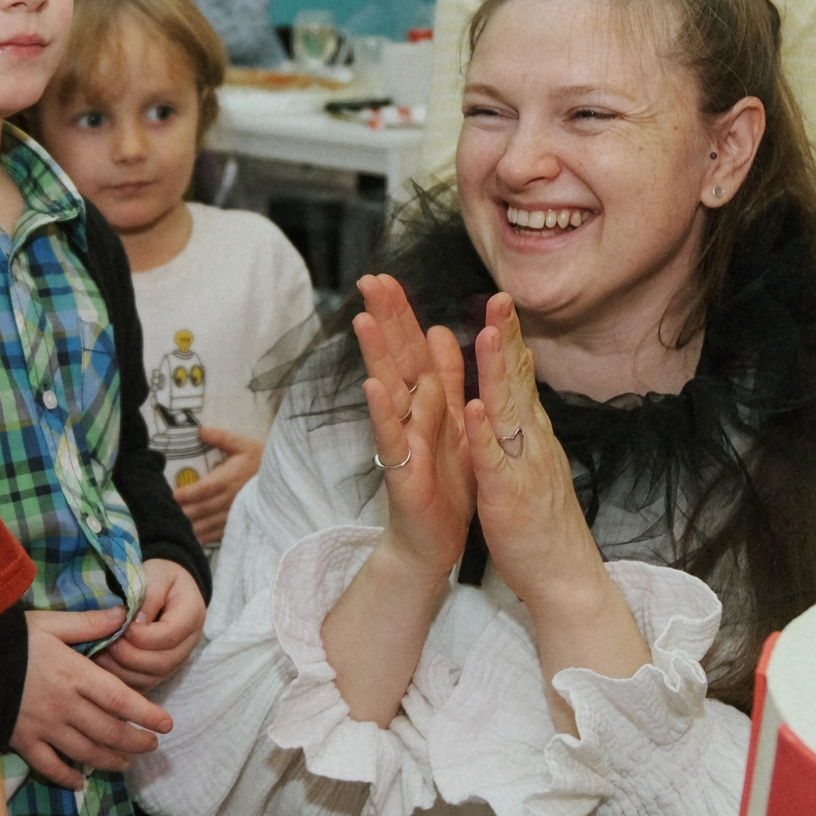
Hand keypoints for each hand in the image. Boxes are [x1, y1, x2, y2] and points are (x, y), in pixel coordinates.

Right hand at [10, 607, 173, 789]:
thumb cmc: (13, 638)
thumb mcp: (52, 623)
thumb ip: (89, 623)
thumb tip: (124, 615)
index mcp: (74, 675)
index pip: (120, 700)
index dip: (146, 714)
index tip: (167, 725)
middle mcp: (64, 705)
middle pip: (109, 732)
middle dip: (135, 742)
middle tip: (151, 746)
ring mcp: (43, 727)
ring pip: (85, 752)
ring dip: (110, 760)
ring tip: (126, 762)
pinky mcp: (22, 740)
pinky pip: (49, 766)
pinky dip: (66, 777)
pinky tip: (80, 781)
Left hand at [95, 557, 204, 688]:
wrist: (167, 588)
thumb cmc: (160, 578)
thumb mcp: (156, 574)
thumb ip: (148, 596)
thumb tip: (133, 623)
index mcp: (192, 616)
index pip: (169, 636)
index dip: (141, 635)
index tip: (119, 623)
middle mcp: (188, 645)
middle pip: (161, 663)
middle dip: (128, 654)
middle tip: (104, 640)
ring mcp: (175, 662)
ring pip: (150, 678)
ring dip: (120, 669)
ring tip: (99, 651)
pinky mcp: (159, 673)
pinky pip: (140, 685)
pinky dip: (119, 679)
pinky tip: (101, 665)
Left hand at [172, 426, 262, 544]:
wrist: (285, 482)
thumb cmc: (262, 461)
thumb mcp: (244, 445)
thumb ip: (223, 438)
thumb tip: (201, 429)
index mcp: (229, 479)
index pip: (204, 489)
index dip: (187, 494)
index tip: (171, 495)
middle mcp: (230, 500)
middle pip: (202, 509)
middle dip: (183, 512)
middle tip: (163, 514)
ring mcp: (234, 515)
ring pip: (208, 524)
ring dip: (190, 528)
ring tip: (173, 529)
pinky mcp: (238, 524)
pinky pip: (218, 534)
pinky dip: (203, 537)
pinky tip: (190, 540)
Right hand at [355, 272, 473, 582]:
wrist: (433, 540)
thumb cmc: (443, 482)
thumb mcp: (451, 421)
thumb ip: (444, 378)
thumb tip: (438, 331)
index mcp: (426, 402)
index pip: (412, 347)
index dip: (401, 312)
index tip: (387, 275)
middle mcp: (409, 415)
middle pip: (395, 359)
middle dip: (384, 319)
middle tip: (368, 279)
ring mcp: (401, 441)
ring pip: (389, 391)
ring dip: (376, 356)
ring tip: (363, 320)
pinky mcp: (401, 471)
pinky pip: (392, 438)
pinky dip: (383, 412)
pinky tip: (372, 386)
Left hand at [461, 294, 594, 604]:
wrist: (564, 574)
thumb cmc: (542, 518)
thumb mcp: (535, 458)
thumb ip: (527, 418)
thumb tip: (524, 379)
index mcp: (531, 431)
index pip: (520, 375)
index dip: (510, 335)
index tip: (500, 296)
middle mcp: (531, 440)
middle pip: (517, 380)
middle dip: (506, 336)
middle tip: (498, 294)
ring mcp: (522, 466)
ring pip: (507, 411)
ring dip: (496, 371)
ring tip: (485, 333)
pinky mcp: (508, 496)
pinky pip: (493, 461)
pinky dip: (483, 434)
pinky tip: (472, 408)